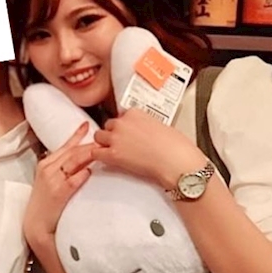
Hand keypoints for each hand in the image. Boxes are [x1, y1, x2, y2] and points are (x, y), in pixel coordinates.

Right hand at [23, 123, 95, 244]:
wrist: (36, 226)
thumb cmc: (45, 205)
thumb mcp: (48, 182)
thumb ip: (61, 170)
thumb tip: (80, 162)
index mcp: (46, 164)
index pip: (65, 146)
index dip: (77, 134)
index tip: (88, 125)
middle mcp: (48, 168)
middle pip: (72, 151)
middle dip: (89, 144)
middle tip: (104, 139)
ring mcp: (53, 180)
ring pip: (74, 161)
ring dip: (90, 154)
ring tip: (103, 151)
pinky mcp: (59, 193)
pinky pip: (74, 179)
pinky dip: (83, 174)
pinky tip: (91, 171)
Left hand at [92, 108, 206, 188]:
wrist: (175, 160)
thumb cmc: (175, 146)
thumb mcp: (160, 125)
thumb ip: (146, 125)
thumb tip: (143, 132)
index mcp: (135, 112)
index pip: (120, 116)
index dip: (123, 126)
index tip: (126, 132)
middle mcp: (123, 122)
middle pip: (108, 125)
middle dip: (113, 134)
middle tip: (121, 144)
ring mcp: (116, 138)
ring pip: (98, 137)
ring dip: (103, 144)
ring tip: (113, 151)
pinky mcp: (113, 154)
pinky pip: (95, 153)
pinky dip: (99, 157)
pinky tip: (107, 160)